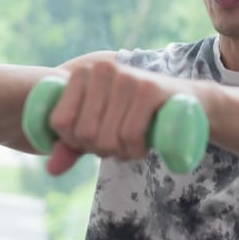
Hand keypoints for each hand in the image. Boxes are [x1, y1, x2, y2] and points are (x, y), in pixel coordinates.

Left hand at [43, 59, 182, 175]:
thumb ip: (73, 145)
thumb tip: (51, 169)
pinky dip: (136, 149)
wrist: (187, 104)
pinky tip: (144, 145)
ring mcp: (127, 77)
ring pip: (106, 137)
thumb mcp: (100, 127)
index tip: (95, 139)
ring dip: (121, 153)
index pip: (60, 122)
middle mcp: (102, 69)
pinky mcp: (150, 89)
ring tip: (133, 143)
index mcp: (83, 73)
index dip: (75, 142)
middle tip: (119, 144)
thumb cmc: (136, 116)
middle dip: (102, 149)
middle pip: (84, 133)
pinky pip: (129, 134)